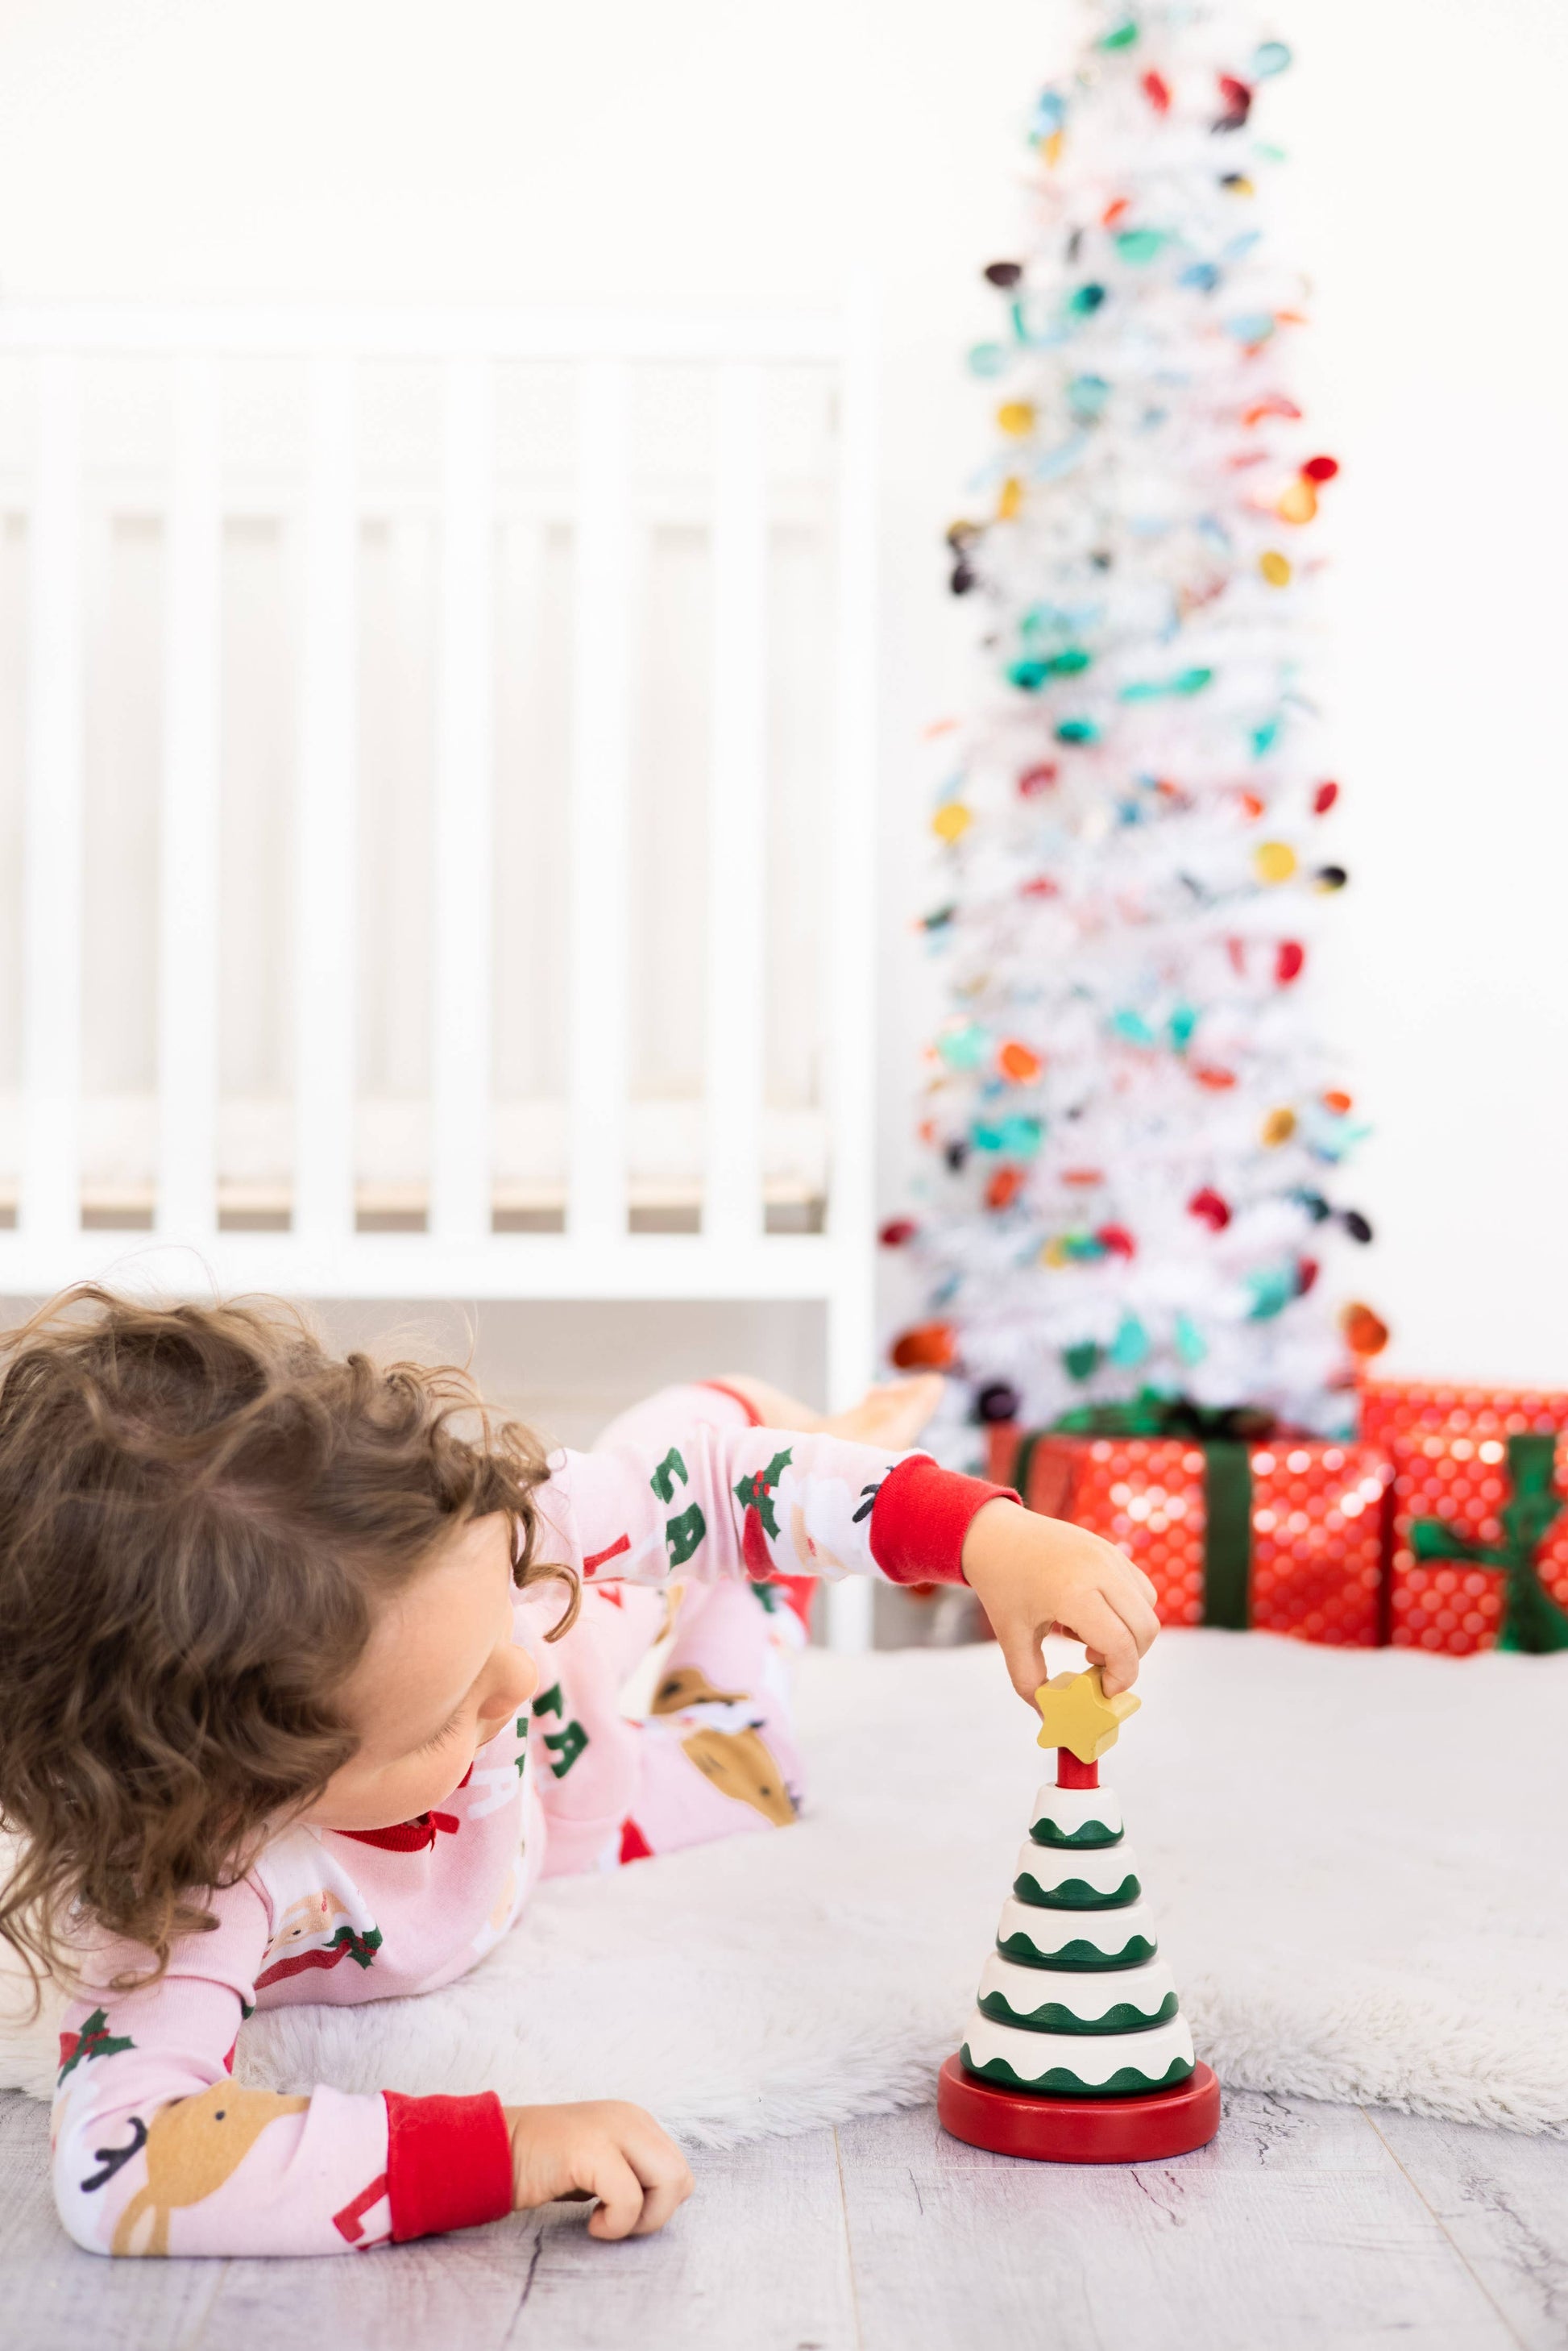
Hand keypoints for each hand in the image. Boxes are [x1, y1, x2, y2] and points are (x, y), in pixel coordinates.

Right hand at [502, 2100, 693, 2239]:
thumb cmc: (543, 2167)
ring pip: (670, 2183)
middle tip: (615, 2222)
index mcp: (636, 2120)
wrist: (491, 2153)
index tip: (620, 2211)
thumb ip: (632, 2172)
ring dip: (640, 2220)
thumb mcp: (598, 2165)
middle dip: (655, 2215)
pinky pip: (630, 2199)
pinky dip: (615, 2225)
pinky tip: (590, 2223)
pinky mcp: (590, 2149)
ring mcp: (612, 2128)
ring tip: (604, 2221)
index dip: (657, 2205)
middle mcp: (630, 2117)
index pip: (680, 2171)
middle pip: (682, 2178)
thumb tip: (664, 2200)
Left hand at [961, 1498, 1159, 1705]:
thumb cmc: (1002, 1588)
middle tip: (1091, 1662)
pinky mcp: (1112, 1549)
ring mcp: (1109, 1556)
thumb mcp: (1011, 1639)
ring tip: (1085, 1632)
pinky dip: (1127, 1611)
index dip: (1120, 1678)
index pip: (1122, 1646)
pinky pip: (1140, 1589)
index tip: (1101, 1688)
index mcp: (1072, 1594)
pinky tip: (1089, 1611)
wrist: (994, 1535)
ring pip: (1148, 1609)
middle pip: (1145, 1630)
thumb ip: (1031, 1684)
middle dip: (1128, 1659)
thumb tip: (1052, 1719)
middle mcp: (1099, 1570)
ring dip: (1129, 1633)